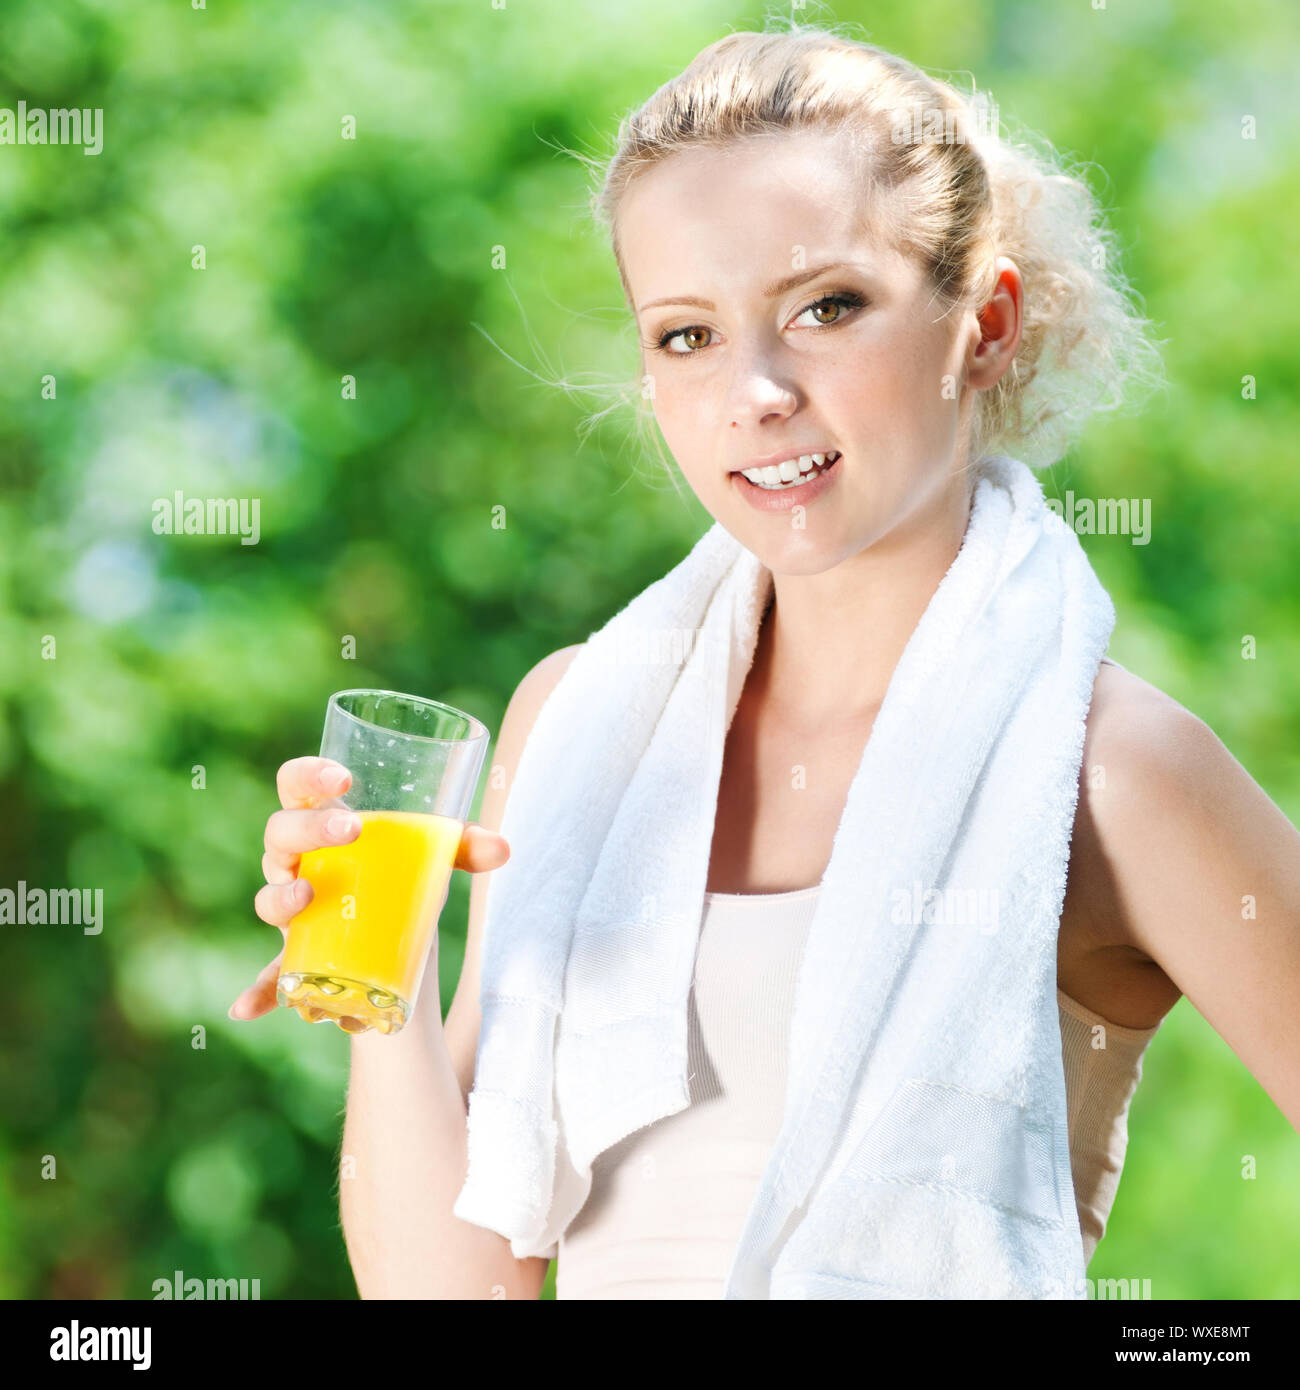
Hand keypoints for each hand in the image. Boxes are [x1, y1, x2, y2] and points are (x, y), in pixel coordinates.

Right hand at [229, 755, 509, 1022]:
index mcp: (322, 821)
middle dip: (310, 828)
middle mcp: (298, 859)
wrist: (391, 926)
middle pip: (281, 834)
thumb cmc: (402, 872)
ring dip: (281, 897)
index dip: (308, 774)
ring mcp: (293, 907)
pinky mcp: (297, 952)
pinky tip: (247, 1008)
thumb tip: (503, 849)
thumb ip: (464, 846)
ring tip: (306, 899)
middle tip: (352, 830)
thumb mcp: (432, 857)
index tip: (343, 778)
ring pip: (269, 897)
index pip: (296, 784)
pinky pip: (268, 973)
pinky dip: (259, 991)